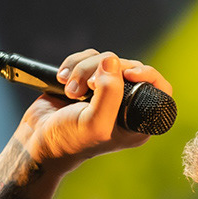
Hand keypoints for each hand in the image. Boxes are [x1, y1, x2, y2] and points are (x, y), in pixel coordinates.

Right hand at [13, 49, 172, 166]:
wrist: (37, 141)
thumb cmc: (69, 141)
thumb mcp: (94, 123)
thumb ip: (110, 93)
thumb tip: (113, 61)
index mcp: (138, 121)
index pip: (160, 90)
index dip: (147, 75)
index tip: (127, 73)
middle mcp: (125, 105)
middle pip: (129, 68)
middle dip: (103, 71)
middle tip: (86, 87)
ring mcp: (106, 92)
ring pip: (106, 60)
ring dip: (83, 69)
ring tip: (70, 90)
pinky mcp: (87, 81)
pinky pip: (89, 57)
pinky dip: (74, 64)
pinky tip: (62, 80)